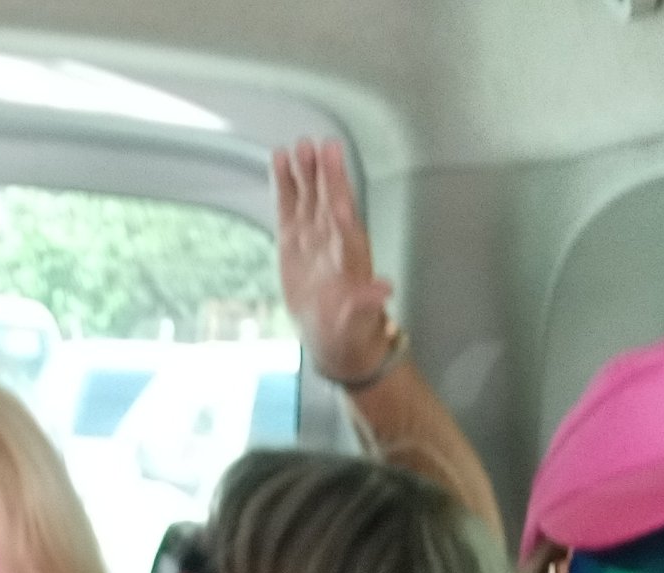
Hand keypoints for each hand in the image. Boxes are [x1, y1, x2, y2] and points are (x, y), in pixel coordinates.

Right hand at [273, 139, 399, 387]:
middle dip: (322, 173)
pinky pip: (289, 206)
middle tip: (315, 146)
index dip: (339, 190)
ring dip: (303, 171)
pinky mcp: (294, 240)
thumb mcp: (358, 321)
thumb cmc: (349, 329)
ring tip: (296, 147)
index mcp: (349, 254)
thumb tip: (384, 290)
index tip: (333, 165)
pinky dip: (284, 183)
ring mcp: (313, 236)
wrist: (331, 336)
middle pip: (327, 197)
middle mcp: (333, 238)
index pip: (344, 215)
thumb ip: (367, 303)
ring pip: (308, 196)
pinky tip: (279, 161)